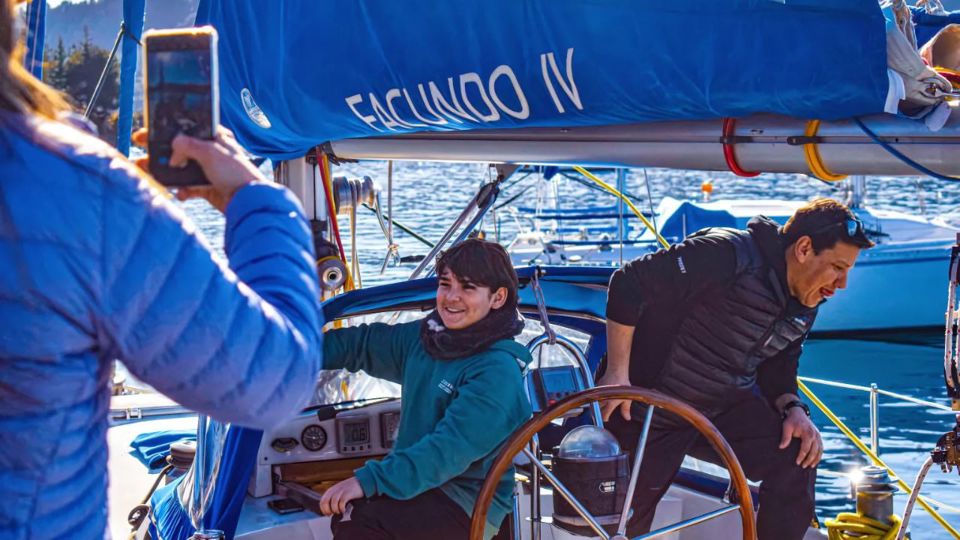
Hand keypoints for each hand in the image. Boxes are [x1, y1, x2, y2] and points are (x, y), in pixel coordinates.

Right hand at [131, 126, 264, 211]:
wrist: (249, 203)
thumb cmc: (235, 172)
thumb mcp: (210, 152)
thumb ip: (188, 146)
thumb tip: (173, 145)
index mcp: (216, 137)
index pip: (187, 129)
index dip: (166, 130)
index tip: (146, 133)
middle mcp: (212, 153)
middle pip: (180, 150)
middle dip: (160, 154)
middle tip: (141, 156)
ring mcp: (209, 171)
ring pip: (181, 170)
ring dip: (166, 174)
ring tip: (148, 174)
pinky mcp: (208, 188)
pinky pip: (189, 188)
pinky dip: (183, 191)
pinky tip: (181, 194)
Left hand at [319, 477, 363, 515]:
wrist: (362, 481)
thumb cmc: (351, 489)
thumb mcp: (340, 491)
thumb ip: (334, 498)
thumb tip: (330, 511)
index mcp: (331, 490)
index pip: (322, 501)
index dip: (323, 510)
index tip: (328, 514)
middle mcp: (335, 490)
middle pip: (325, 502)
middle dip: (327, 510)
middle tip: (332, 514)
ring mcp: (341, 491)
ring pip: (333, 502)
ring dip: (335, 510)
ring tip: (339, 512)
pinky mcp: (348, 493)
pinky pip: (342, 502)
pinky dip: (341, 508)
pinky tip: (343, 510)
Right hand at [596, 371, 632, 421]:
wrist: (617, 372)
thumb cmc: (623, 385)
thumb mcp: (627, 399)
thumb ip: (626, 410)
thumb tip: (627, 418)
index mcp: (610, 404)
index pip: (604, 416)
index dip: (605, 418)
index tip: (606, 419)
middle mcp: (603, 400)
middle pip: (596, 410)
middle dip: (598, 413)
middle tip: (601, 414)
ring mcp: (598, 394)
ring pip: (594, 403)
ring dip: (595, 406)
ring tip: (599, 407)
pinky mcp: (596, 388)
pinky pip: (594, 395)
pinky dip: (595, 398)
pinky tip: (599, 397)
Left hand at [779, 408, 821, 468]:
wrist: (798, 413)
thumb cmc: (791, 420)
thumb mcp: (786, 427)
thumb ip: (785, 437)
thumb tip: (781, 447)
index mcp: (808, 433)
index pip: (806, 448)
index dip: (802, 456)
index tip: (797, 462)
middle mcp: (815, 435)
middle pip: (814, 451)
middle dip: (809, 460)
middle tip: (803, 466)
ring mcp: (818, 436)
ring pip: (820, 450)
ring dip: (816, 459)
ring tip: (810, 466)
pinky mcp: (819, 436)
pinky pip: (821, 447)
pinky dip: (819, 455)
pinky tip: (815, 460)